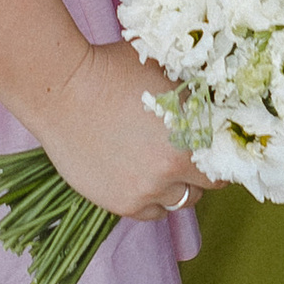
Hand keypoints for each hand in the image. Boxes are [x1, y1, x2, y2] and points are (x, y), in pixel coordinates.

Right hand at [32, 41, 210, 223]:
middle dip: (197, 173)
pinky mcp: (118, 202)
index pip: (222, 165)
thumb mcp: (164, 73)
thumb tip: (209, 101)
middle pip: (202, 187)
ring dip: (174, 188)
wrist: (61, 88)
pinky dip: (151, 200)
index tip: (211, 151)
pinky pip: (149, 213)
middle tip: (183, 157)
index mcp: (189, 139)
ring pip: (176, 202)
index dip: (218, 157)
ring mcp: (143, 191)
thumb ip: (190, 95)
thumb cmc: (112, 69)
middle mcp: (170, 172)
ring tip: (159, 168)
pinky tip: (141, 179)